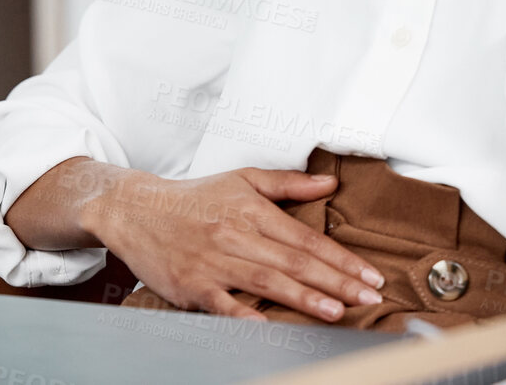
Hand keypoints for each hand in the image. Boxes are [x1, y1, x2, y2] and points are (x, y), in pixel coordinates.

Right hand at [85, 166, 385, 321]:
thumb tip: (329, 183)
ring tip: (336, 311)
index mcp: (251, 210)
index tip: (369, 275)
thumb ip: (288, 184)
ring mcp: (214, 262)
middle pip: (294, 262)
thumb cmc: (193, 197)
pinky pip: (223, 304)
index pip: (306, 238)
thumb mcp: (242, 179)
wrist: (135, 209)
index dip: (341, 258)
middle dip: (336, 282)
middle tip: (368, 298)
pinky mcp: (192, 285)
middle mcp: (235, 234)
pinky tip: (270, 326)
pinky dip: (245, 316)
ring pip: (267, 282)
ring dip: (304, 298)